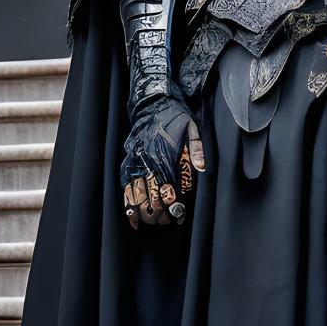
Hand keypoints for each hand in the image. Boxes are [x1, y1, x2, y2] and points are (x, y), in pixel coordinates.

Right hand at [120, 92, 205, 227]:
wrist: (152, 103)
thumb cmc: (175, 117)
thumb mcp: (192, 128)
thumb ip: (196, 149)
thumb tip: (201, 168)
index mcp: (165, 154)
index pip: (168, 187)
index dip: (172, 205)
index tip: (176, 217)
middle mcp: (148, 160)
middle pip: (151, 194)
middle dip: (158, 212)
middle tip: (165, 222)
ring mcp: (136, 161)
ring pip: (136, 193)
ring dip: (142, 210)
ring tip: (150, 223)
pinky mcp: (128, 161)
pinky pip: (125, 185)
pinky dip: (127, 202)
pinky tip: (131, 216)